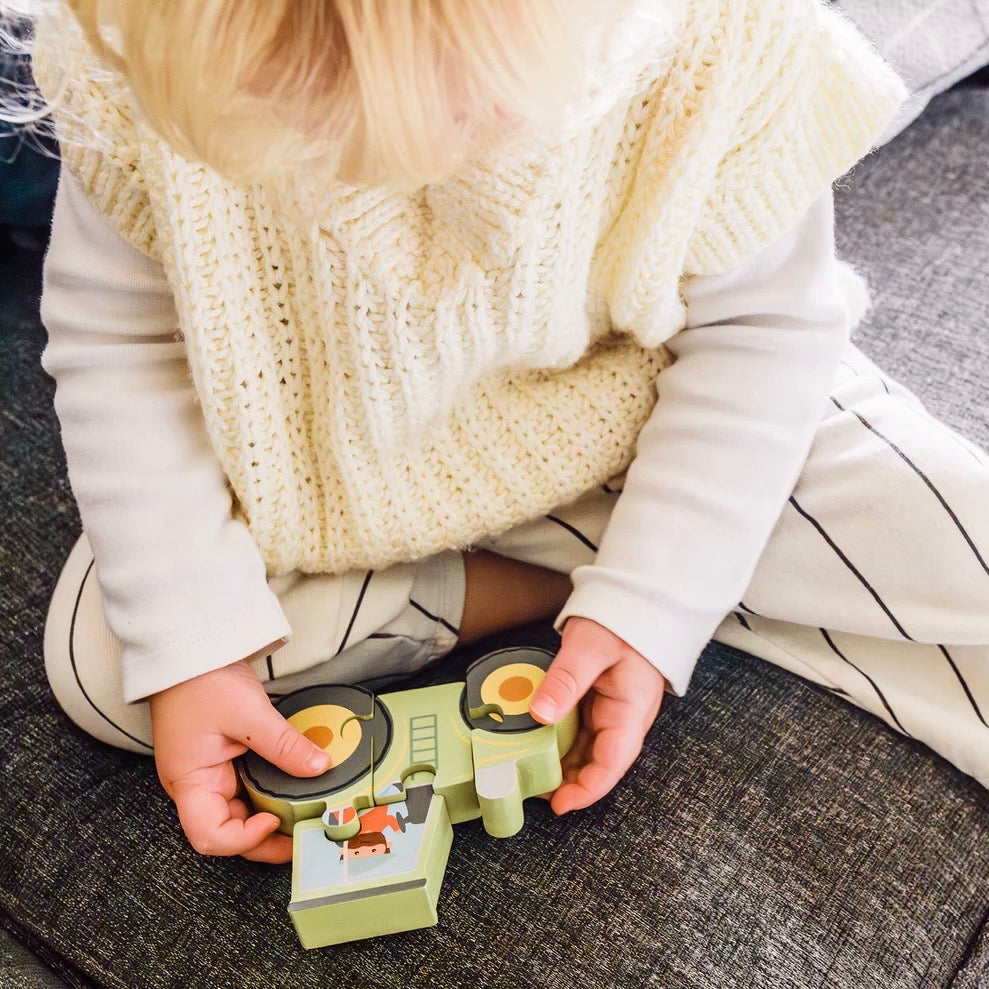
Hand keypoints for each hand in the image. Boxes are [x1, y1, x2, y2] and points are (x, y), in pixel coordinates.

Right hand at [149, 660, 330, 862]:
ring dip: (269, 816)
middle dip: (265, 839)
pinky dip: (268, 793)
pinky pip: (245, 786)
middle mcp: (196, 785)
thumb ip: (284, 746)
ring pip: (239, 810)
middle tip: (304, 835)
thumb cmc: (204, 680)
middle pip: (227, 830)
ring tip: (305, 816)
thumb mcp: (249, 713)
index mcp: (189, 782)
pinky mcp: (221, 758)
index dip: (243, 840)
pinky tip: (294, 789)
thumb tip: (319, 768)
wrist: (190, 650)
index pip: (209, 836)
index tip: (274, 822)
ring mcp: (209, 772)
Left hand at [528, 616, 664, 813]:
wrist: (639, 599)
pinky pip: (581, 729)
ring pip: (588, 748)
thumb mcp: (590, 646)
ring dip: (564, 764)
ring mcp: (613, 710)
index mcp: (632, 709)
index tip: (561, 804)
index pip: (614, 761)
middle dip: (570, 782)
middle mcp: (625, 716)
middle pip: (599, 761)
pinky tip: (539, 744)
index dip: (589, 788)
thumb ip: (566, 679)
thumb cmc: (624, 620)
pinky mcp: (601, 701)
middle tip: (533, 790)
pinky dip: (561, 741)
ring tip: (532, 773)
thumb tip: (540, 714)